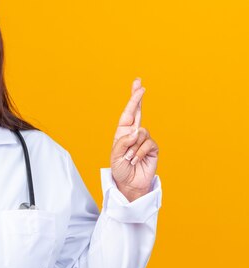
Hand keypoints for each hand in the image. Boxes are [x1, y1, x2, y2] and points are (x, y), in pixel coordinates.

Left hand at [110, 78, 158, 201]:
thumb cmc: (120, 169)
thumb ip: (123, 142)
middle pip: (138, 112)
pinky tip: (136, 160)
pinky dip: (140, 153)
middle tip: (139, 83)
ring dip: (133, 147)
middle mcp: (133, 134)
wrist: (129, 184)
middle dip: (138, 97)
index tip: (139, 87)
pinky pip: (147, 144)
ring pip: (142, 133)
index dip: (133, 100)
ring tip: (129, 158)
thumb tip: (137, 131)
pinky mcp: (152, 149)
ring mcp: (144, 140)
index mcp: (122, 133)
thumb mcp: (115, 156)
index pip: (128, 114)